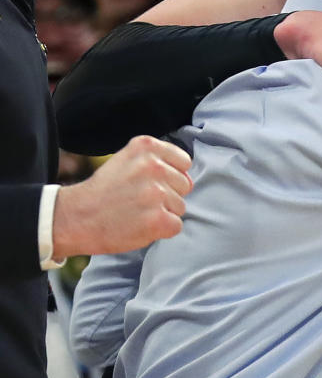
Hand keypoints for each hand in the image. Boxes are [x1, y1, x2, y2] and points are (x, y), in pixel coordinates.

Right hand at [52, 135, 192, 258]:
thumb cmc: (103, 191)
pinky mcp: (158, 219)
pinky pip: (176, 226)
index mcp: (146, 147)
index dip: (169, 176)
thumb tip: (190, 181)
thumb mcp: (126, 160)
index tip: (147, 183)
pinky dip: (161, 230)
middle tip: (137, 200)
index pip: (184, 162)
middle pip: (184, 185)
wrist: (74, 219)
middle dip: (167, 195)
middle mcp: (153, 166)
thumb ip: (158, 162)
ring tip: (135, 212)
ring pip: (180, 206)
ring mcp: (157, 193)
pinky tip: (139, 225)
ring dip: (162, 213)